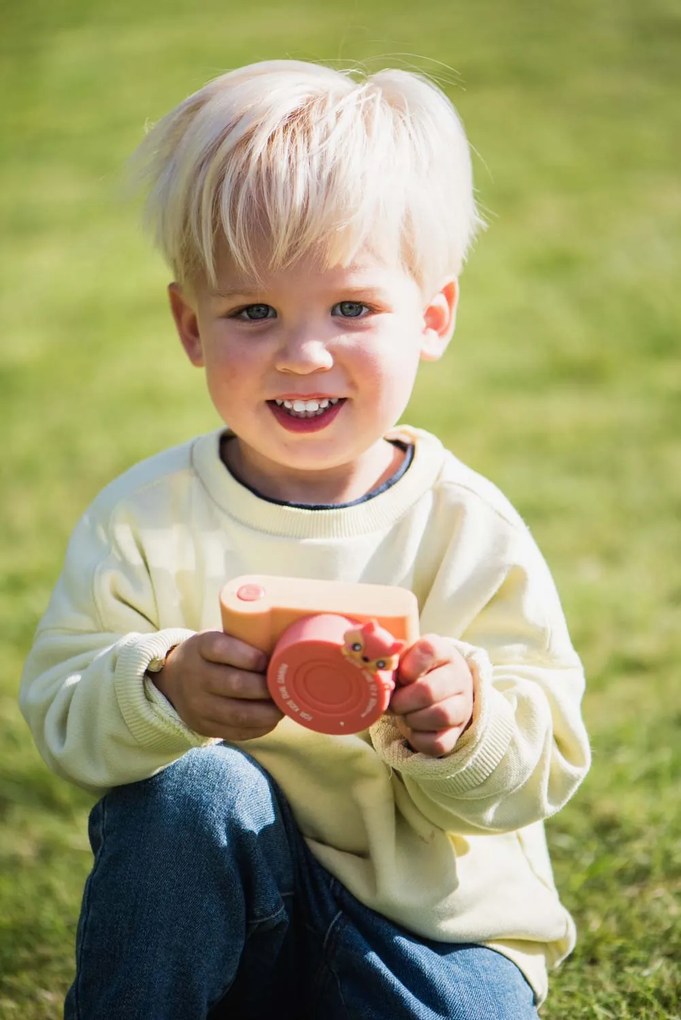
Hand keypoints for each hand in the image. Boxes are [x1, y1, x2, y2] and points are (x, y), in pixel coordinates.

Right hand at [152, 631, 283, 740]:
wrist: (174, 679)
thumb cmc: (212, 655)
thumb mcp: (219, 637)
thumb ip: (245, 639)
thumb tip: (289, 645)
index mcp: (201, 646)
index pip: (222, 649)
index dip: (248, 656)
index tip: (267, 660)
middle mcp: (195, 676)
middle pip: (234, 684)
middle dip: (266, 687)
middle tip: (286, 686)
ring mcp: (197, 704)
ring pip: (237, 714)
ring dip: (267, 712)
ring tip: (284, 706)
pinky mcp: (203, 725)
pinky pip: (235, 732)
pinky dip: (259, 728)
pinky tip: (271, 720)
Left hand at [389, 635, 473, 756]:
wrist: (442, 689)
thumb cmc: (415, 671)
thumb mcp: (407, 657)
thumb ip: (393, 659)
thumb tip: (375, 672)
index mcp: (444, 651)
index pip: (428, 650)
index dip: (406, 668)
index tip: (399, 677)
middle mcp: (459, 676)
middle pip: (428, 691)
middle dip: (402, 701)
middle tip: (393, 703)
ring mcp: (463, 705)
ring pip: (440, 716)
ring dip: (412, 719)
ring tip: (404, 714)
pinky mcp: (458, 732)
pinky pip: (439, 743)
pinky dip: (418, 739)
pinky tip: (413, 729)